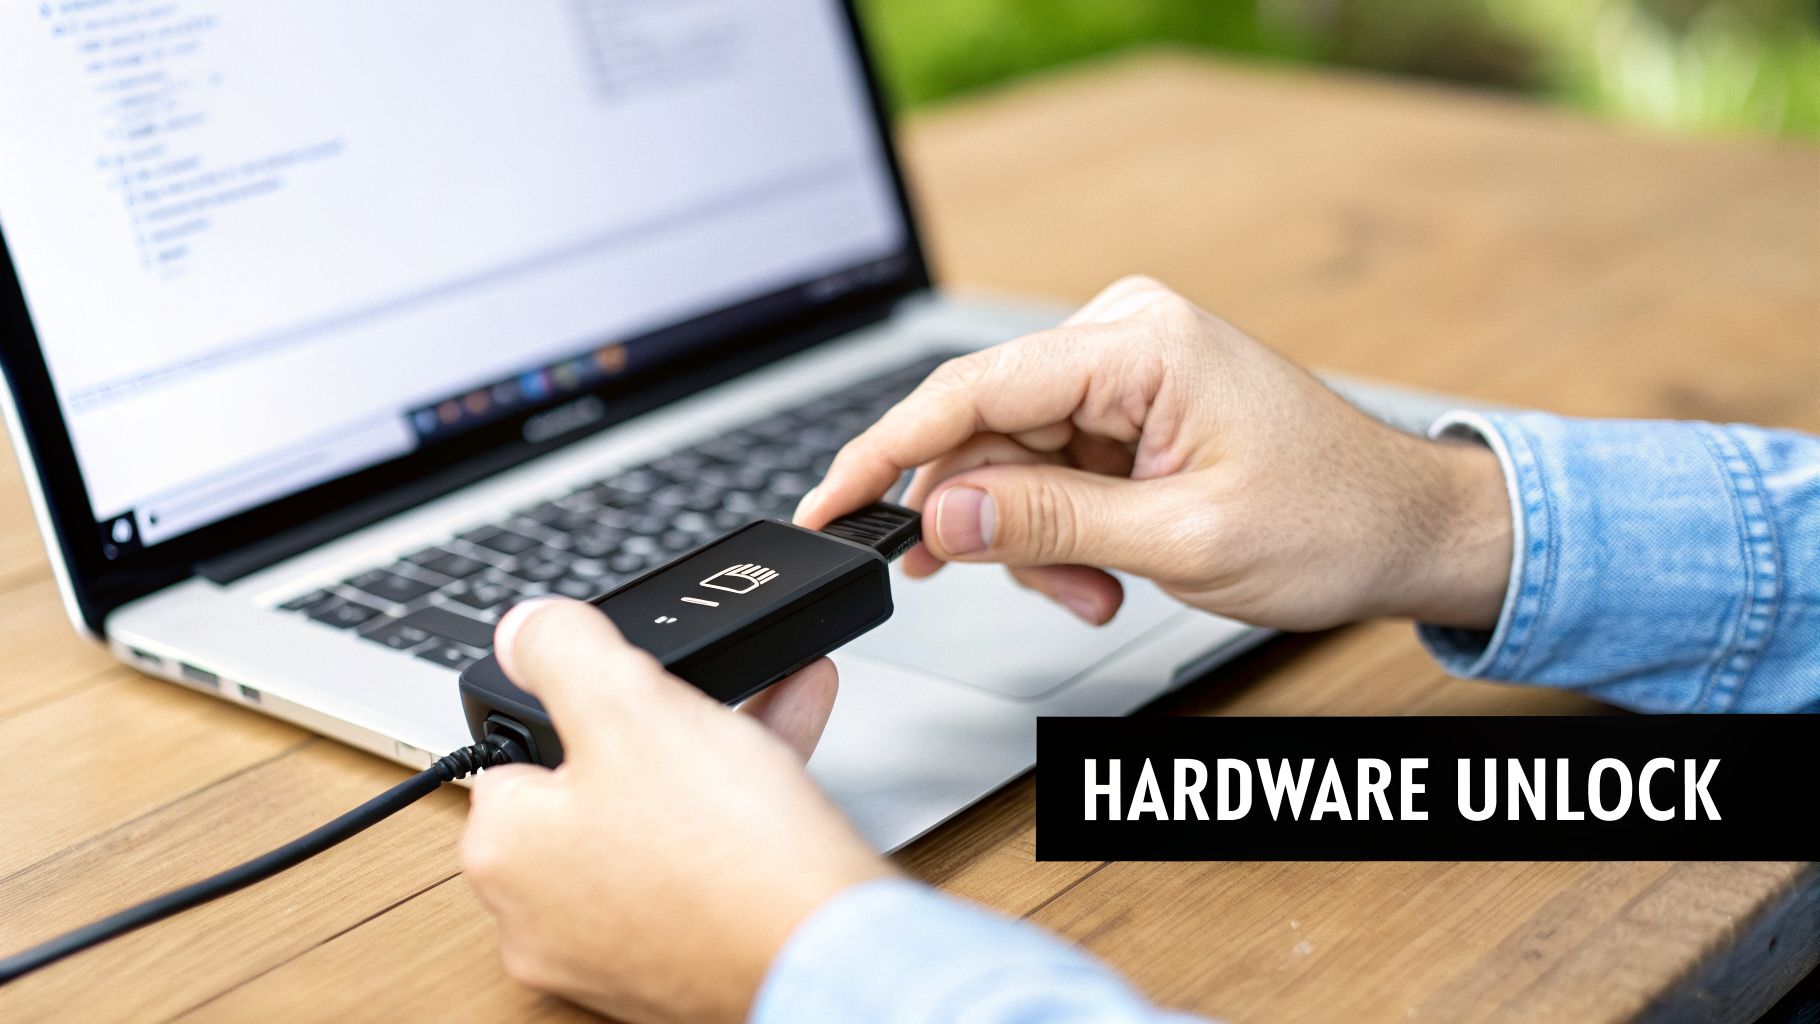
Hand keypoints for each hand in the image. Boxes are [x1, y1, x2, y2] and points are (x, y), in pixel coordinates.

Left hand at [460, 598, 893, 1023]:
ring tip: (770, 718)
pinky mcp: (674, 966)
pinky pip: (691, 872)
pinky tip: (781, 775)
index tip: (634, 691)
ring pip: (651, 825)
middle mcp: (538, 914)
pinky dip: (729, 823)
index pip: (520, 746)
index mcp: (504, 851)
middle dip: (663, 731)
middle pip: (594, 786)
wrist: (825, 953)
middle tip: (708, 703)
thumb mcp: (629, 700)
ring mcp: (608, 950)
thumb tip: (522, 630)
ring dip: (707, 765)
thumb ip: (561, 649)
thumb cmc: (727, 849)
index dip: (583, 705)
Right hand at [797, 277, 1511, 631]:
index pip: (971, 390)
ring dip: (1033, 538)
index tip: (829, 505)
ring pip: (1011, 457)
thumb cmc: (1332, 521)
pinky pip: (1050, 464)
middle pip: (985, 430)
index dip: (886, 453)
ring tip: (1094, 591)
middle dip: (991, 523)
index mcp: (1139, 343)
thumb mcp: (1181, 541)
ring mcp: (1126, 365)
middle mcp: (1123, 334)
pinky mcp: (1129, 400)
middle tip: (1023, 590)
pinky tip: (1103, 570)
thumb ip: (1050, 525)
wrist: (1408, 528)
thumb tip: (946, 514)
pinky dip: (1060, 528)